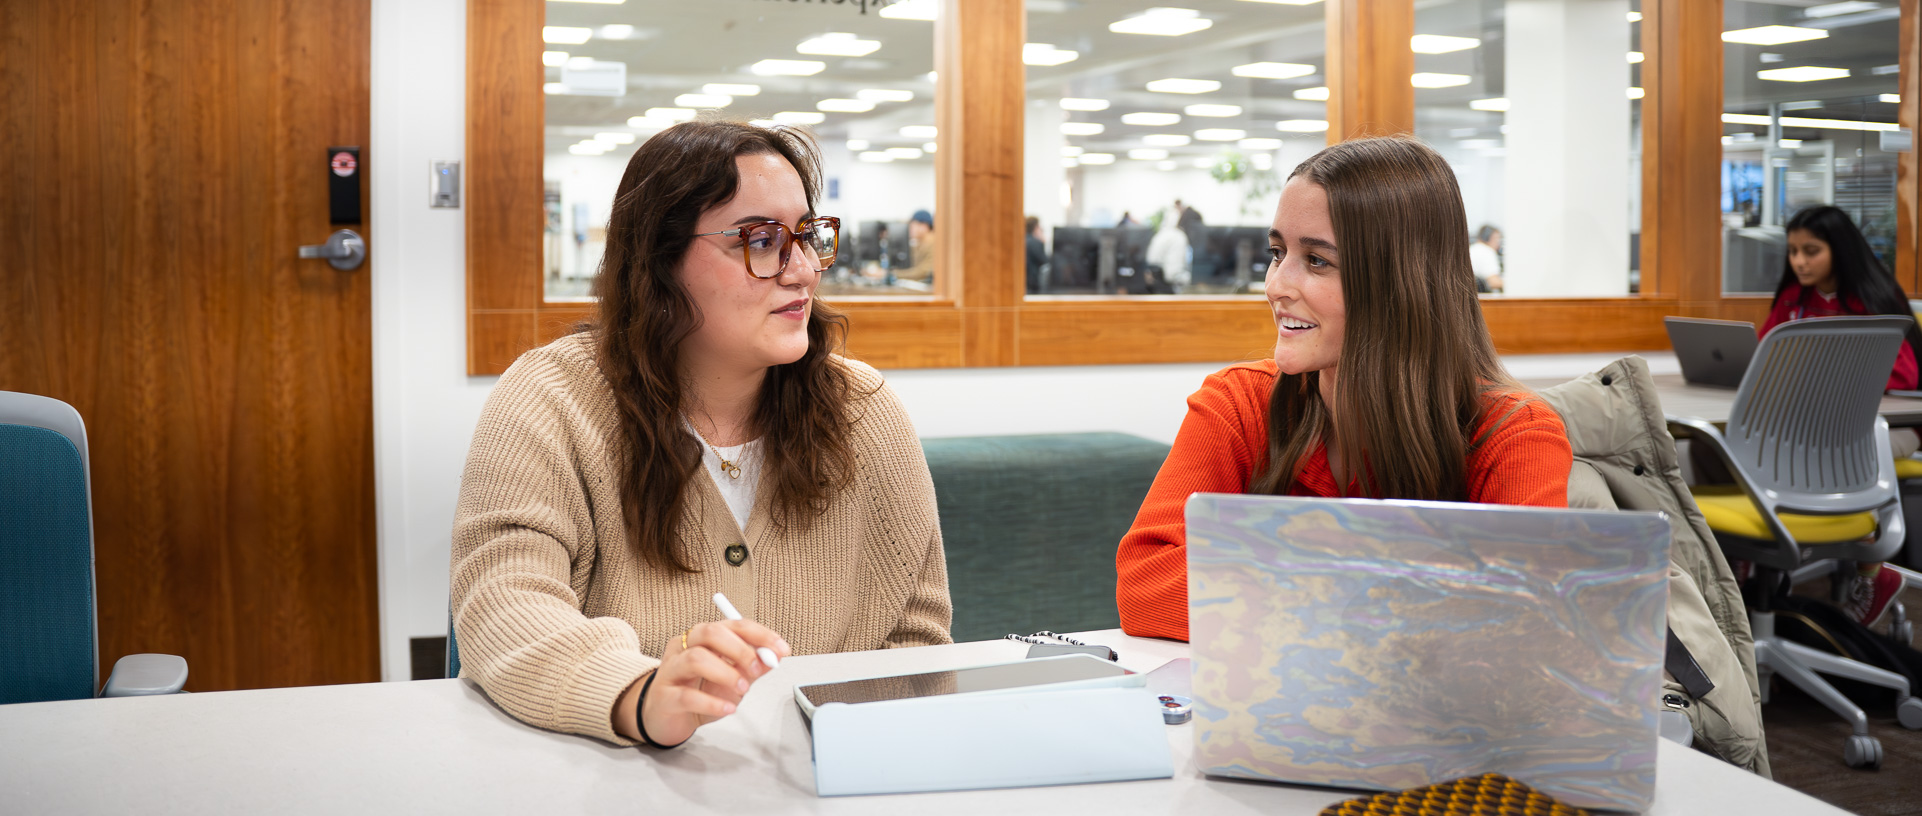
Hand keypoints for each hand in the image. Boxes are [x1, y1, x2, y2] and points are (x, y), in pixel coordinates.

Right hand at [622, 619, 790, 746]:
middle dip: (740, 649)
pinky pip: (687, 696)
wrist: (665, 718)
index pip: (732, 624)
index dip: (759, 634)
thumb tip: (773, 657)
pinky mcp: (664, 697)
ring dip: (726, 673)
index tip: (780, 648)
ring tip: (742, 689)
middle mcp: (683, 648)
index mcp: (702, 638)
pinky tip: (728, 709)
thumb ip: (751, 667)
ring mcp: (670, 670)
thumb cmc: (696, 693)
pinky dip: (712, 703)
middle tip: (758, 668)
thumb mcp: (731, 679)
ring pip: (696, 658)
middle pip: (710, 633)